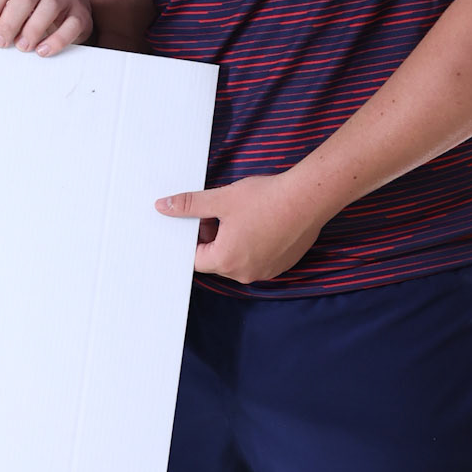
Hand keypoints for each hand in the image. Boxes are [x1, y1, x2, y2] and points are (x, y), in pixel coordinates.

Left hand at [0, 0, 90, 55]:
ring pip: (49, 6)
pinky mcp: (80, 12)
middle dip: (9, 22)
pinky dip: (56, 40)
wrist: (69, 11)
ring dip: (32, 29)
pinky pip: (71, 25)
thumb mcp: (13, 5)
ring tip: (22, 47)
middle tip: (0, 43)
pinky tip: (42, 51)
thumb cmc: (33, 10)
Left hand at [156, 171, 331, 282]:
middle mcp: (245, 273)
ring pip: (237, 260)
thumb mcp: (221, 199)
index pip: (195, 258)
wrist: (308, 198)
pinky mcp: (281, 265)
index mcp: (226, 261)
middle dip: (212, 239)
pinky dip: (252, 245)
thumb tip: (164, 206)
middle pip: (216, 261)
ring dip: (232, 242)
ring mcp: (265, 271)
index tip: (197, 222)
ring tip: (240, 216)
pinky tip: (259, 223)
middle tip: (218, 214)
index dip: (192, 238)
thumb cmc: (266, 199)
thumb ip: (189, 205)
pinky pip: (257, 259)